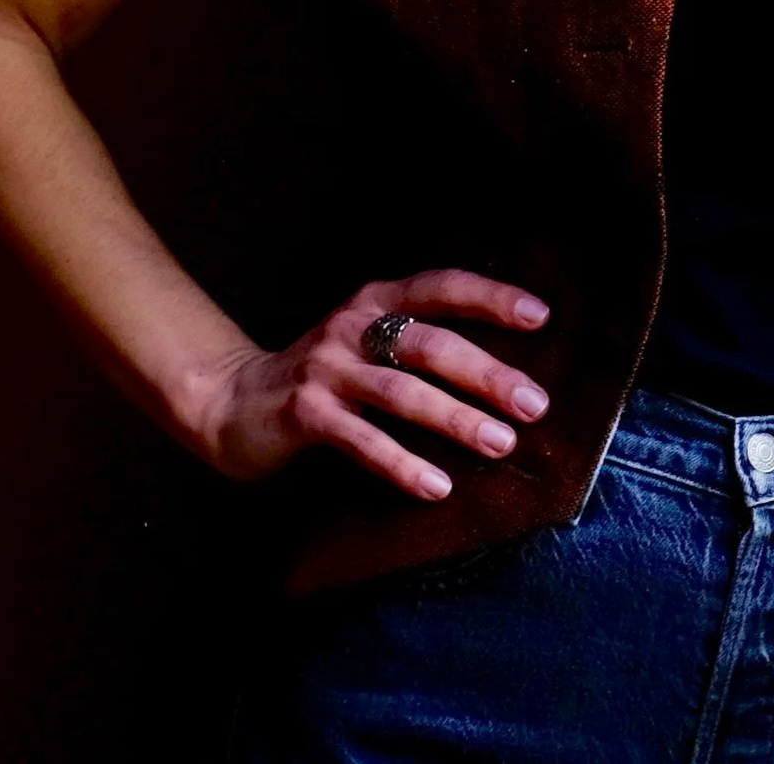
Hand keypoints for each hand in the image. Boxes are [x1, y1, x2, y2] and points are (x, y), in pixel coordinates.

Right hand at [182, 269, 551, 501]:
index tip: (541, 316)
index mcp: (376, 299)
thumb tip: (505, 373)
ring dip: (456, 419)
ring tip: (501, 444)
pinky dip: (403, 464)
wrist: (232, 403)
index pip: (443, 286)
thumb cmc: (325, 378)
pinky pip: (363, 440)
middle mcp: (353, 325)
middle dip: (488, 375)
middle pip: (432, 344)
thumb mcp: (368, 345)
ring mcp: (327, 369)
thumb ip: (417, 347)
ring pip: (403, 393)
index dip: (492, 297)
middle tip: (535, 405)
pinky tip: (437, 485)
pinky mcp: (305, 414)